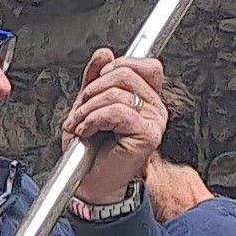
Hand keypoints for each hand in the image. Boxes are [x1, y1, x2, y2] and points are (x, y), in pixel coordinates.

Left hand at [61, 50, 168, 205]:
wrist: (89, 182)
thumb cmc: (90, 149)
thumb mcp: (87, 104)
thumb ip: (95, 78)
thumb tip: (104, 53)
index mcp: (147, 98)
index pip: (145, 64)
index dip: (117, 66)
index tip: (95, 83)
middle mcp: (155, 108)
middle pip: (125, 73)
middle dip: (93, 89)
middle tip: (81, 109)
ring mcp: (154, 122)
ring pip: (116, 93)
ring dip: (87, 109)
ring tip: (80, 124)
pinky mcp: (147, 135)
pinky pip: (117, 112)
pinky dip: (93, 119)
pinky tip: (86, 131)